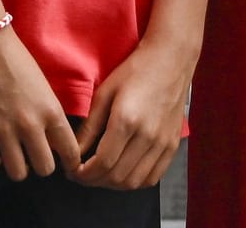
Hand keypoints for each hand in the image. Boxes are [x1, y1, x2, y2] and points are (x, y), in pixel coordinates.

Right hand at [0, 28, 80, 180]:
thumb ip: (50, 116)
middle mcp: (30, 124)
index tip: (64, 162)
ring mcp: (3, 129)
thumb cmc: (15, 58)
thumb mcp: (43, 87)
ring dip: (17, 166)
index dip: (69, 161)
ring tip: (13, 153)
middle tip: (34, 153)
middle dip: (41, 164)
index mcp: (51, 111)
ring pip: (18, 173)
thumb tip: (52, 143)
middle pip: (45, 169)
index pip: (70, 153)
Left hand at [72, 38, 192, 189]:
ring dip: (113, 185)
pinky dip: (135, 182)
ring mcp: (163, 144)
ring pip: (135, 182)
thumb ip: (90, 125)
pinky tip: (122, 173)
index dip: (85, 173)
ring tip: (99, 176)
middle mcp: (147, 137)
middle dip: (95, 181)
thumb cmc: (135, 71)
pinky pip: (153, 178)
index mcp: (126, 120)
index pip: (103, 162)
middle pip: (118, 176)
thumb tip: (74, 149)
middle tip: (81, 175)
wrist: (170, 61)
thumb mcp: (105, 92)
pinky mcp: (172, 146)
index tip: (73, 171)